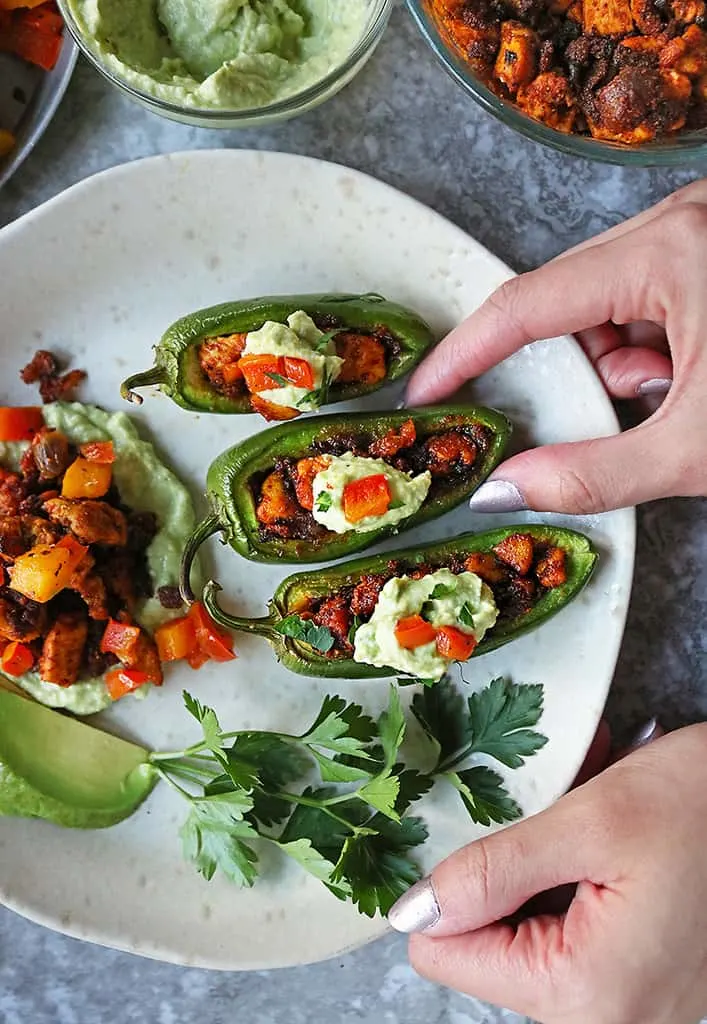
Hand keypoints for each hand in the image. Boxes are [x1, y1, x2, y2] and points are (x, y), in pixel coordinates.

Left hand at [388, 724, 706, 1023]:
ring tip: (587, 811)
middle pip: (488, 943)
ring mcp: (627, 1006)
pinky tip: (606, 835)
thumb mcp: (592, 821)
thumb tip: (412, 912)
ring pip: (529, 928)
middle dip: (508, 865)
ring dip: (544, 862)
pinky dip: (574, 875)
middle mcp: (605, 1021)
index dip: (448, 885)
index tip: (483, 829)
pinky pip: (570, 930)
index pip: (445, 955)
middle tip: (552, 808)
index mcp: (585, 994)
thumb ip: (492, 871)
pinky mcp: (640, 984)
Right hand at [406, 180, 706, 513]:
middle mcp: (680, 221)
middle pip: (567, 297)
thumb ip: (591, 474)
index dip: (466, 351)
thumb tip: (504, 491)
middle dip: (572, 366)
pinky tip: (689, 375)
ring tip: (674, 397)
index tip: (427, 386)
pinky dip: (651, 346)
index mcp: (669, 252)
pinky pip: (645, 295)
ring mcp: (699, 230)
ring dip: (620, 360)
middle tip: (598, 411)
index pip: (528, 304)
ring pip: (606, 300)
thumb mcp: (698, 449)